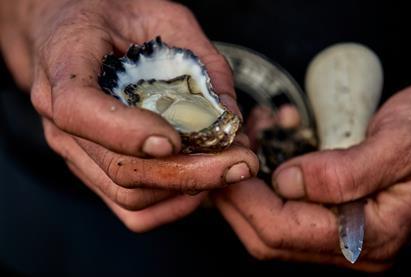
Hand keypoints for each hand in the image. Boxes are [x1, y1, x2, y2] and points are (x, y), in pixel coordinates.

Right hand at [0, 0, 257, 231]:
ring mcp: (77, 152)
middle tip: (240, 163)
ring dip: (186, 189)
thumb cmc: (114, 17)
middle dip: (187, 172)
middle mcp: (63, 121)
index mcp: (66, 67)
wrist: (74, 34)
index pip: (81, 110)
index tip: (175, 138)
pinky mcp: (95, 171)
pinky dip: (169, 206)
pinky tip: (198, 188)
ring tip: (227, 169)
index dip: (126, 131)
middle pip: (118, 168)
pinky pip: (129, 209)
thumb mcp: (162, 16)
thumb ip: (200, 62)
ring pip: (129, 194)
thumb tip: (231, 117)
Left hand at [213, 86, 410, 270]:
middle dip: (238, 195)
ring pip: (270, 221)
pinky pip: (285, 204)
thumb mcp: (398, 143)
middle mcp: (351, 242)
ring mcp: (339, 229)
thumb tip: (286, 183)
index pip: (282, 231)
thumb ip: (345, 171)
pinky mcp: (332, 210)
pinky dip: (267, 174)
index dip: (246, 200)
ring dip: (250, 182)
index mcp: (372, 234)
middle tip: (229, 154)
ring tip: (252, 138)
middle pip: (267, 235)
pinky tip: (272, 139)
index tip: (230, 166)